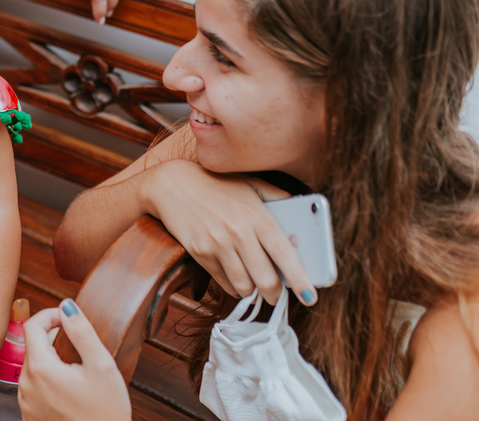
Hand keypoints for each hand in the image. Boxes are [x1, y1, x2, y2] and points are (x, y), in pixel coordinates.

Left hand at [19, 301, 130, 420]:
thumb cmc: (105, 412)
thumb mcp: (101, 366)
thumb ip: (82, 331)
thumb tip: (67, 306)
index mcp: (40, 368)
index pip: (32, 325)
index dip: (50, 314)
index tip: (67, 317)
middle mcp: (26, 384)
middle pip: (32, 346)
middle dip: (52, 337)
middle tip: (77, 341)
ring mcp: (25, 401)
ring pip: (33, 366)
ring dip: (50, 358)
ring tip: (76, 366)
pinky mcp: (29, 414)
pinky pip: (33, 386)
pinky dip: (47, 378)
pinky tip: (68, 386)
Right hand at [144, 159, 316, 305]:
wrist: (172, 185)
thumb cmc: (216, 184)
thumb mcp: (250, 184)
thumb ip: (278, 197)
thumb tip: (303, 212)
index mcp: (257, 217)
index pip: (285, 254)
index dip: (300, 279)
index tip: (310, 297)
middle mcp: (239, 233)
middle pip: (266, 280)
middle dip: (276, 294)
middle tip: (278, 295)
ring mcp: (217, 245)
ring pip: (245, 286)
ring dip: (254, 292)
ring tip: (256, 286)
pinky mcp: (200, 254)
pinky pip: (224, 283)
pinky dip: (234, 288)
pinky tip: (237, 279)